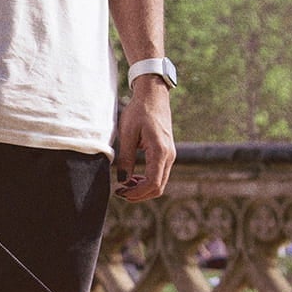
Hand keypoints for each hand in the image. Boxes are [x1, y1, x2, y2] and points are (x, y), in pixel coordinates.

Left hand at [114, 79, 175, 203]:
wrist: (153, 96)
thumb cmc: (139, 111)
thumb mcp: (127, 134)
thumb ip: (126, 159)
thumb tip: (123, 181)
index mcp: (160, 151)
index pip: (153, 183)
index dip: (137, 193)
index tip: (120, 192)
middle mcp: (169, 155)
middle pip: (158, 187)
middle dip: (139, 194)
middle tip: (120, 193)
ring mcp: (170, 155)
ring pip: (160, 183)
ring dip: (143, 189)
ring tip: (125, 186)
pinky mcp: (167, 153)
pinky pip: (160, 174)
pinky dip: (148, 181)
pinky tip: (134, 177)